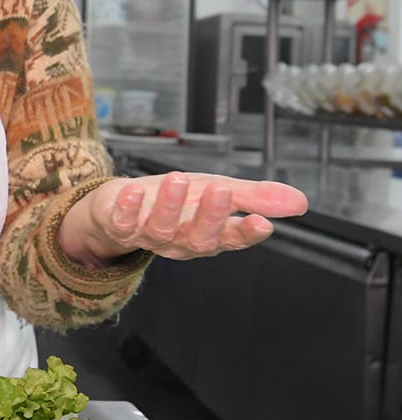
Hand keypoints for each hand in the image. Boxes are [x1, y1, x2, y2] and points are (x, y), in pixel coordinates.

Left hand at [60, 171, 309, 266]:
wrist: (121, 203)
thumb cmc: (175, 200)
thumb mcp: (216, 192)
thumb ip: (255, 198)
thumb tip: (300, 203)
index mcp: (208, 234)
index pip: (232, 238)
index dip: (246, 234)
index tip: (262, 223)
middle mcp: (180, 240)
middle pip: (199, 239)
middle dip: (211, 216)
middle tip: (221, 190)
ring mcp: (148, 235)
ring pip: (162, 230)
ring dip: (171, 206)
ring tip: (179, 179)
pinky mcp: (119, 225)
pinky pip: (123, 222)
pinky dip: (129, 208)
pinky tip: (134, 191)